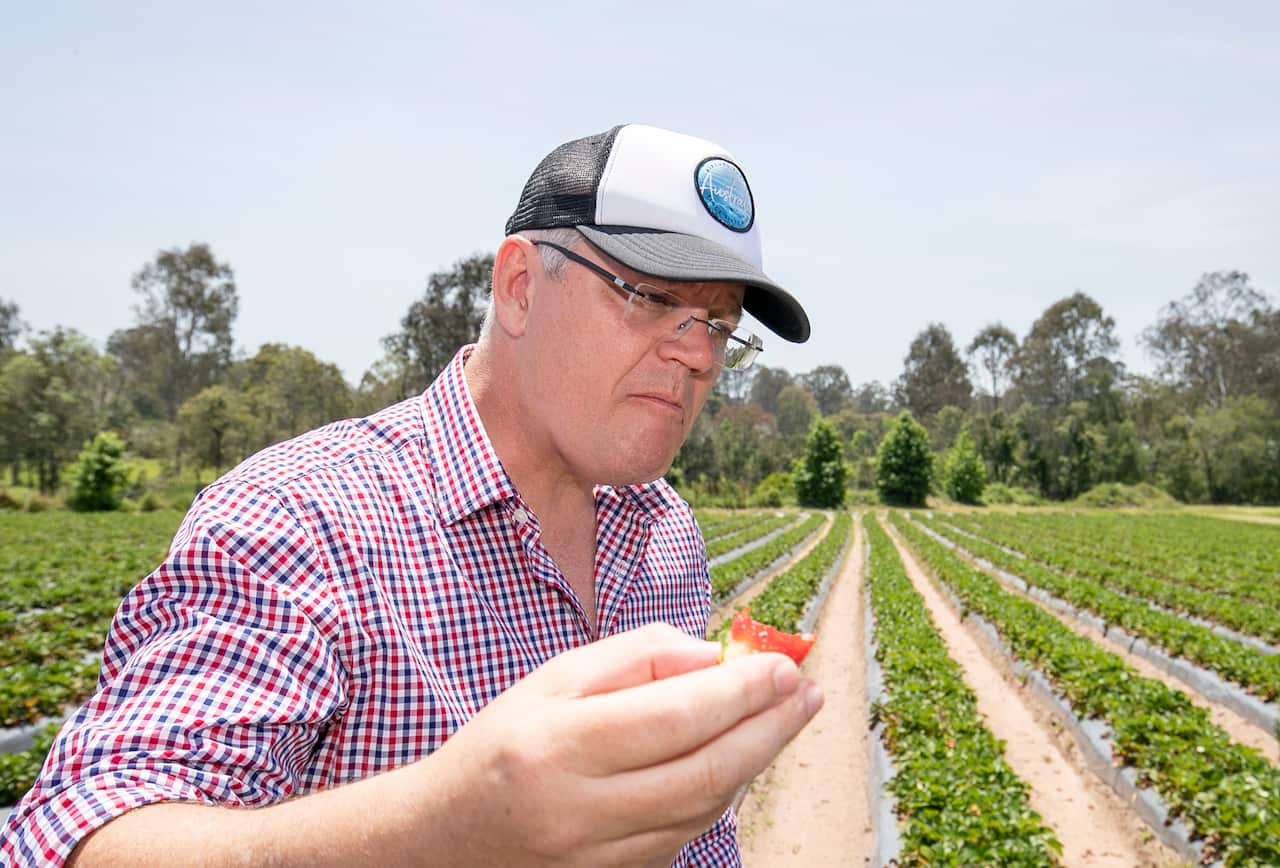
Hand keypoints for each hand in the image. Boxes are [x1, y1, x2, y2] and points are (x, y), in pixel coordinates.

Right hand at [413, 622, 822, 866]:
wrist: (446, 838)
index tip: (783, 664)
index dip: (741, 691)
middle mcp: (581, 811)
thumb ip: (637, 657)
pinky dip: (720, 794)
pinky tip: (736, 758)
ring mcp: (599, 859)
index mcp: (558, 746)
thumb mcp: (554, 679)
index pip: (674, 717)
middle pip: (705, 772)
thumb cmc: (502, 744)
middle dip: (770, 728)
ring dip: (754, 761)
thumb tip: (715, 656)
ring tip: (782, 717)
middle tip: (807, 692)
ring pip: (705, 809)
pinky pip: (686, 836)